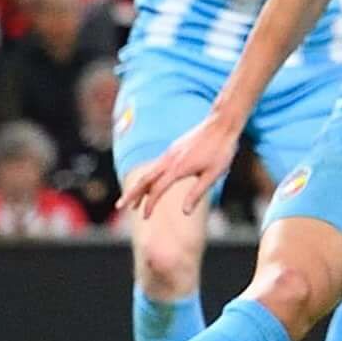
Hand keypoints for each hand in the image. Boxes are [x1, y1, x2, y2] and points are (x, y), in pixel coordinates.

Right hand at [121, 110, 244, 216]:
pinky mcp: (174, 149)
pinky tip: (152, 184)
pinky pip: (157, 165)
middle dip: (132, 194)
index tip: (145, 217)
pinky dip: (150, 177)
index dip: (150, 204)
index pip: (157, 189)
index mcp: (178, 168)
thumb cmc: (221, 150)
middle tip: (119, 206)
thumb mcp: (213, 174)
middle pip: (144, 179)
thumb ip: (197, 193)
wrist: (222, 123)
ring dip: (140, 187)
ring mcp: (170, 153)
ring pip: (150, 172)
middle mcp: (169, 159)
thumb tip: (185, 212)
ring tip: (134, 201)